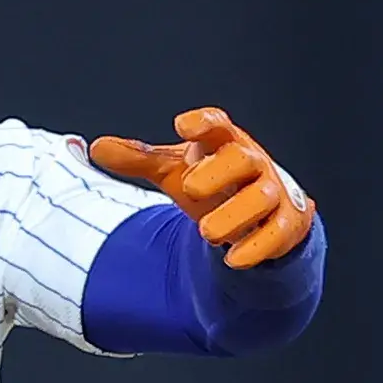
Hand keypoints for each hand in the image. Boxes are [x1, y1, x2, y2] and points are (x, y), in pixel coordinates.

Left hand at [89, 107, 314, 268]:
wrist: (258, 212)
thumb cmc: (213, 180)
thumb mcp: (173, 168)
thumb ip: (138, 158)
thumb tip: (96, 148)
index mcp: (223, 142)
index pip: (217, 125)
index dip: (203, 123)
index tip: (182, 126)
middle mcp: (253, 163)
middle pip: (242, 159)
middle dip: (218, 172)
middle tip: (189, 188)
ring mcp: (273, 193)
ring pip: (262, 199)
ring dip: (234, 216)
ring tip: (207, 232)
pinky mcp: (286, 225)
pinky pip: (277, 235)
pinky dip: (256, 248)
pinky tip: (232, 260)